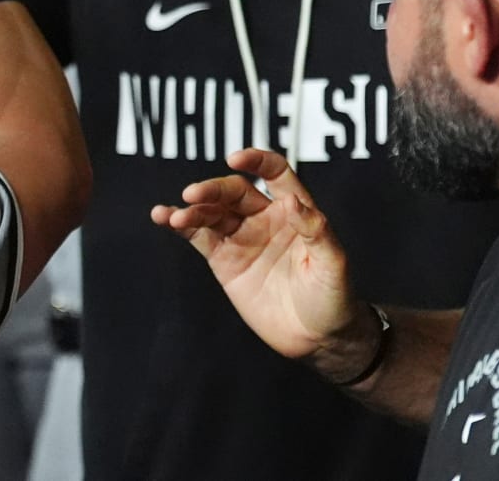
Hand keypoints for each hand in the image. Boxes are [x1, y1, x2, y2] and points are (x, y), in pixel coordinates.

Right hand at [151, 148, 380, 380]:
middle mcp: (265, 219)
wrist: (317, 339)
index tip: (237, 158)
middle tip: (193, 195)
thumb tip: (292, 201)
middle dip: (212, 189)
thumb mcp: (334, 264)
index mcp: (294, 212)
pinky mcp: (224, 260)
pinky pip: (199, 236)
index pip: (275, 174)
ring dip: (192, 209)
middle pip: (233, 192)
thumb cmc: (334, 298)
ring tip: (177, 216)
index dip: (258, 161)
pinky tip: (164, 217)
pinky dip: (180, 225)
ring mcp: (242, 238)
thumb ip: (316, 231)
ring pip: (212, 212)